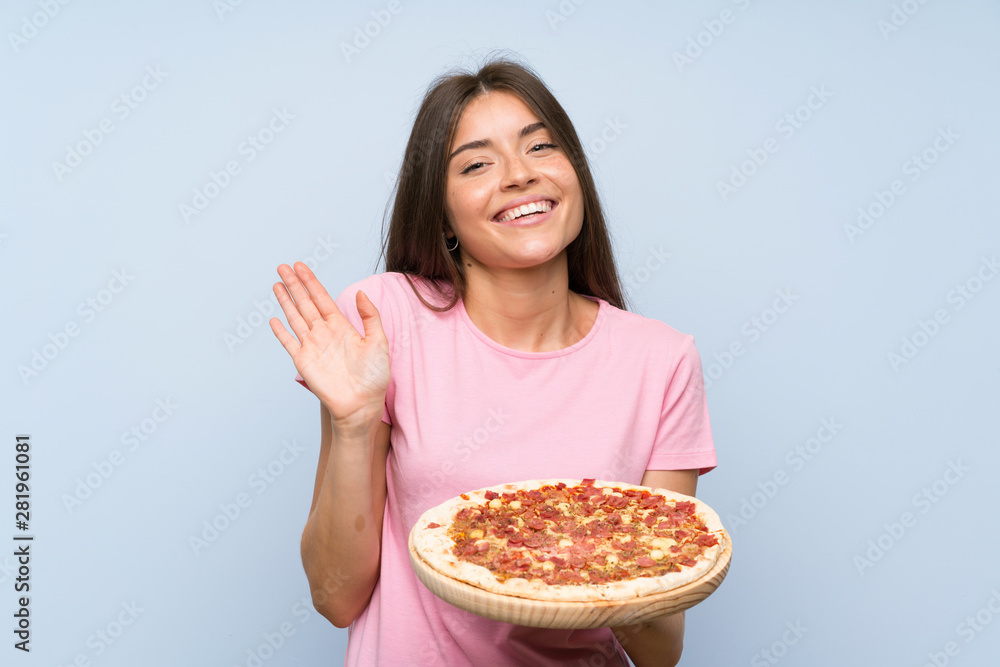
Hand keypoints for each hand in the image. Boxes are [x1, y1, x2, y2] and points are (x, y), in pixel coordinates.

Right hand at [269, 262, 389, 430]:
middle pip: (305, 303)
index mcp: (341, 326)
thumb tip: (360, 293)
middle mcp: (324, 333)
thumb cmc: (374, 377)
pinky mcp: (303, 362)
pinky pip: (289, 343)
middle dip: (294, 284)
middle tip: (283, 266)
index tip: (301, 266)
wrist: (362, 404)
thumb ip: (370, 316)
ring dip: (285, 301)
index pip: (322, 298)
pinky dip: (281, 332)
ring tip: (277, 284)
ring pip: (295, 318)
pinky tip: (274, 319)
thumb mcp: (378, 342)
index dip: (311, 281)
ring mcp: (312, 346)